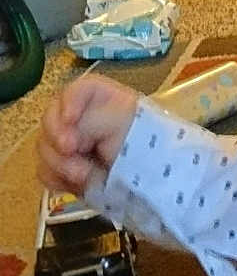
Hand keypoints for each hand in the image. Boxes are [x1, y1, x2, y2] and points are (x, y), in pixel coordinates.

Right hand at [36, 75, 138, 194]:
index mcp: (104, 100)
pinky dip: (57, 178)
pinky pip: (45, 171)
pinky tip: (77, 184)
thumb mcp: (125, 124)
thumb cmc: (146, 146)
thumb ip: (94, 120)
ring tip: (85, 175)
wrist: (154, 184)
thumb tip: (71, 133)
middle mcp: (84, 118)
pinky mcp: (66, 169)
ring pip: (44, 147)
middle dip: (58, 135)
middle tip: (71, 149)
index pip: (77, 90)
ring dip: (60, 162)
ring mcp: (73, 144)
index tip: (71, 119)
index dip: (69, 102)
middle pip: (52, 118)